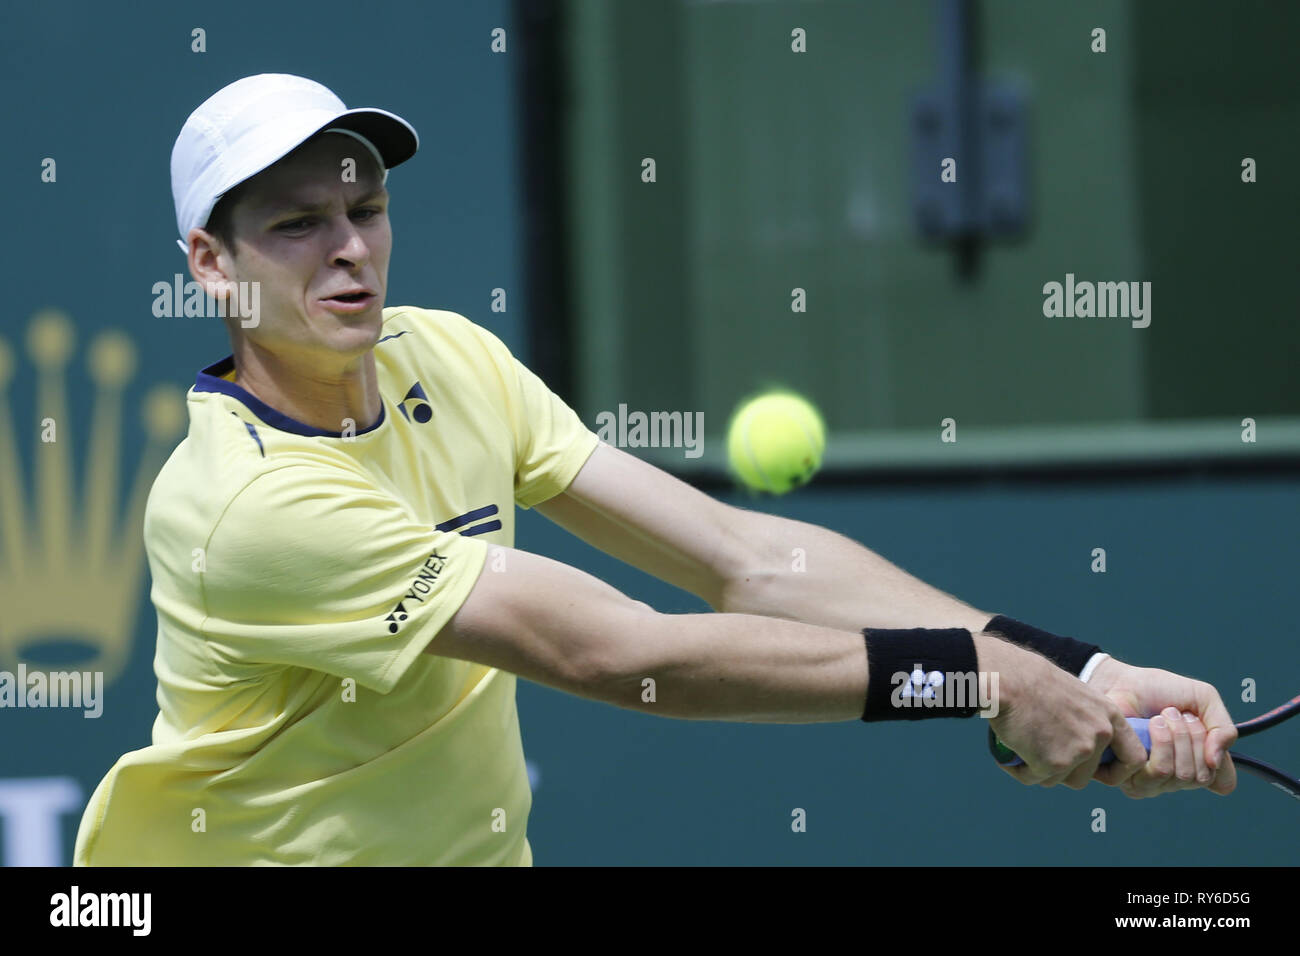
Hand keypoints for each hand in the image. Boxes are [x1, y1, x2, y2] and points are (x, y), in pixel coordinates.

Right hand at [978, 636, 1146, 789]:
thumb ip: (1086, 720)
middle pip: (1087, 774)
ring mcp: (1079, 751)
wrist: (1008, 678)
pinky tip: (1009, 755)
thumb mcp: (1074, 695)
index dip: (1118, 770)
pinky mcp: (1054, 763)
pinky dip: (1021, 770)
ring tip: (1021, 750)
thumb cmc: (1031, 680)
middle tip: (1041, 754)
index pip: (1134, 758)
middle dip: (1063, 770)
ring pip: (1061, 779)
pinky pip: (1035, 778)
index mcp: (1110, 715)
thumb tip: (1080, 744)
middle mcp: (1100, 735)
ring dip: (1041, 771)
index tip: (1100, 771)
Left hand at [1086, 659, 1238, 797]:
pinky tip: (1150, 725)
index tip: (1200, 722)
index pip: (1222, 781)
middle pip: (1202, 776)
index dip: (1216, 752)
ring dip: (1177, 737)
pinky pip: (1159, 772)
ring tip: (1161, 718)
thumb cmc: (1160, 691)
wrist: (1122, 681)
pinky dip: (1161, 742)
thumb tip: (1215, 761)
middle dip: (1193, 737)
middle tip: (1175, 714)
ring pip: (1182, 775)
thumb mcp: (1205, 700)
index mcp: (1196, 766)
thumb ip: (1224, 729)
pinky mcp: (1128, 778)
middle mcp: (1175, 779)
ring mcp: (1152, 782)